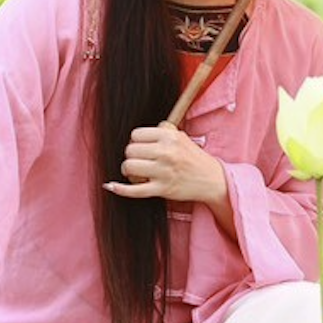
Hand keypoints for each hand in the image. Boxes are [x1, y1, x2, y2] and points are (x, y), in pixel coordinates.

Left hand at [105, 122, 227, 205]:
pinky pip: (134, 190)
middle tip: (140, 160)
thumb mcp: (181, 136)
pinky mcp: (162, 189)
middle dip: (131, 156)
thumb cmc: (193, 157)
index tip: (141, 148)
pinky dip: (120, 189)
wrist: (211, 179)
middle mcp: (166, 153)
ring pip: (128, 167)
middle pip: (130, 150)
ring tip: (136, 171)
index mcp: (170, 137)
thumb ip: (161, 131)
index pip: (136, 134)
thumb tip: (137, 135)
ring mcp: (163, 172)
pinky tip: (111, 186)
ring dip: (128, 170)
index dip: (135, 141)